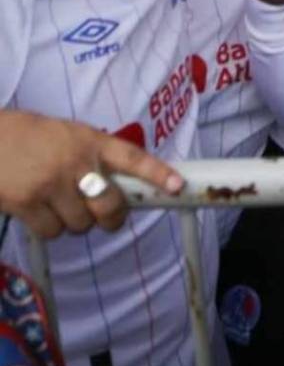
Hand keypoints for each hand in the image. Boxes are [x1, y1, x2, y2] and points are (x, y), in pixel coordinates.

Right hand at [0, 110, 183, 238]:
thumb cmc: (26, 135)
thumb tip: (117, 185)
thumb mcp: (65, 134)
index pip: (132, 157)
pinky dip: (49, 228)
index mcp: (89, 140)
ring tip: (57, 204)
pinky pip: (52, 231)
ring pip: (81, 223)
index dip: (157, 173)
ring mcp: (51, 183)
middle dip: (111, 217)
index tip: (177, 186)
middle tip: (106, 218)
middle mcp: (74, 161)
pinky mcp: (26, 202)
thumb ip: (91, 155)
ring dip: (73, 222)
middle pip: (110, 204)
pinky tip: (38, 212)